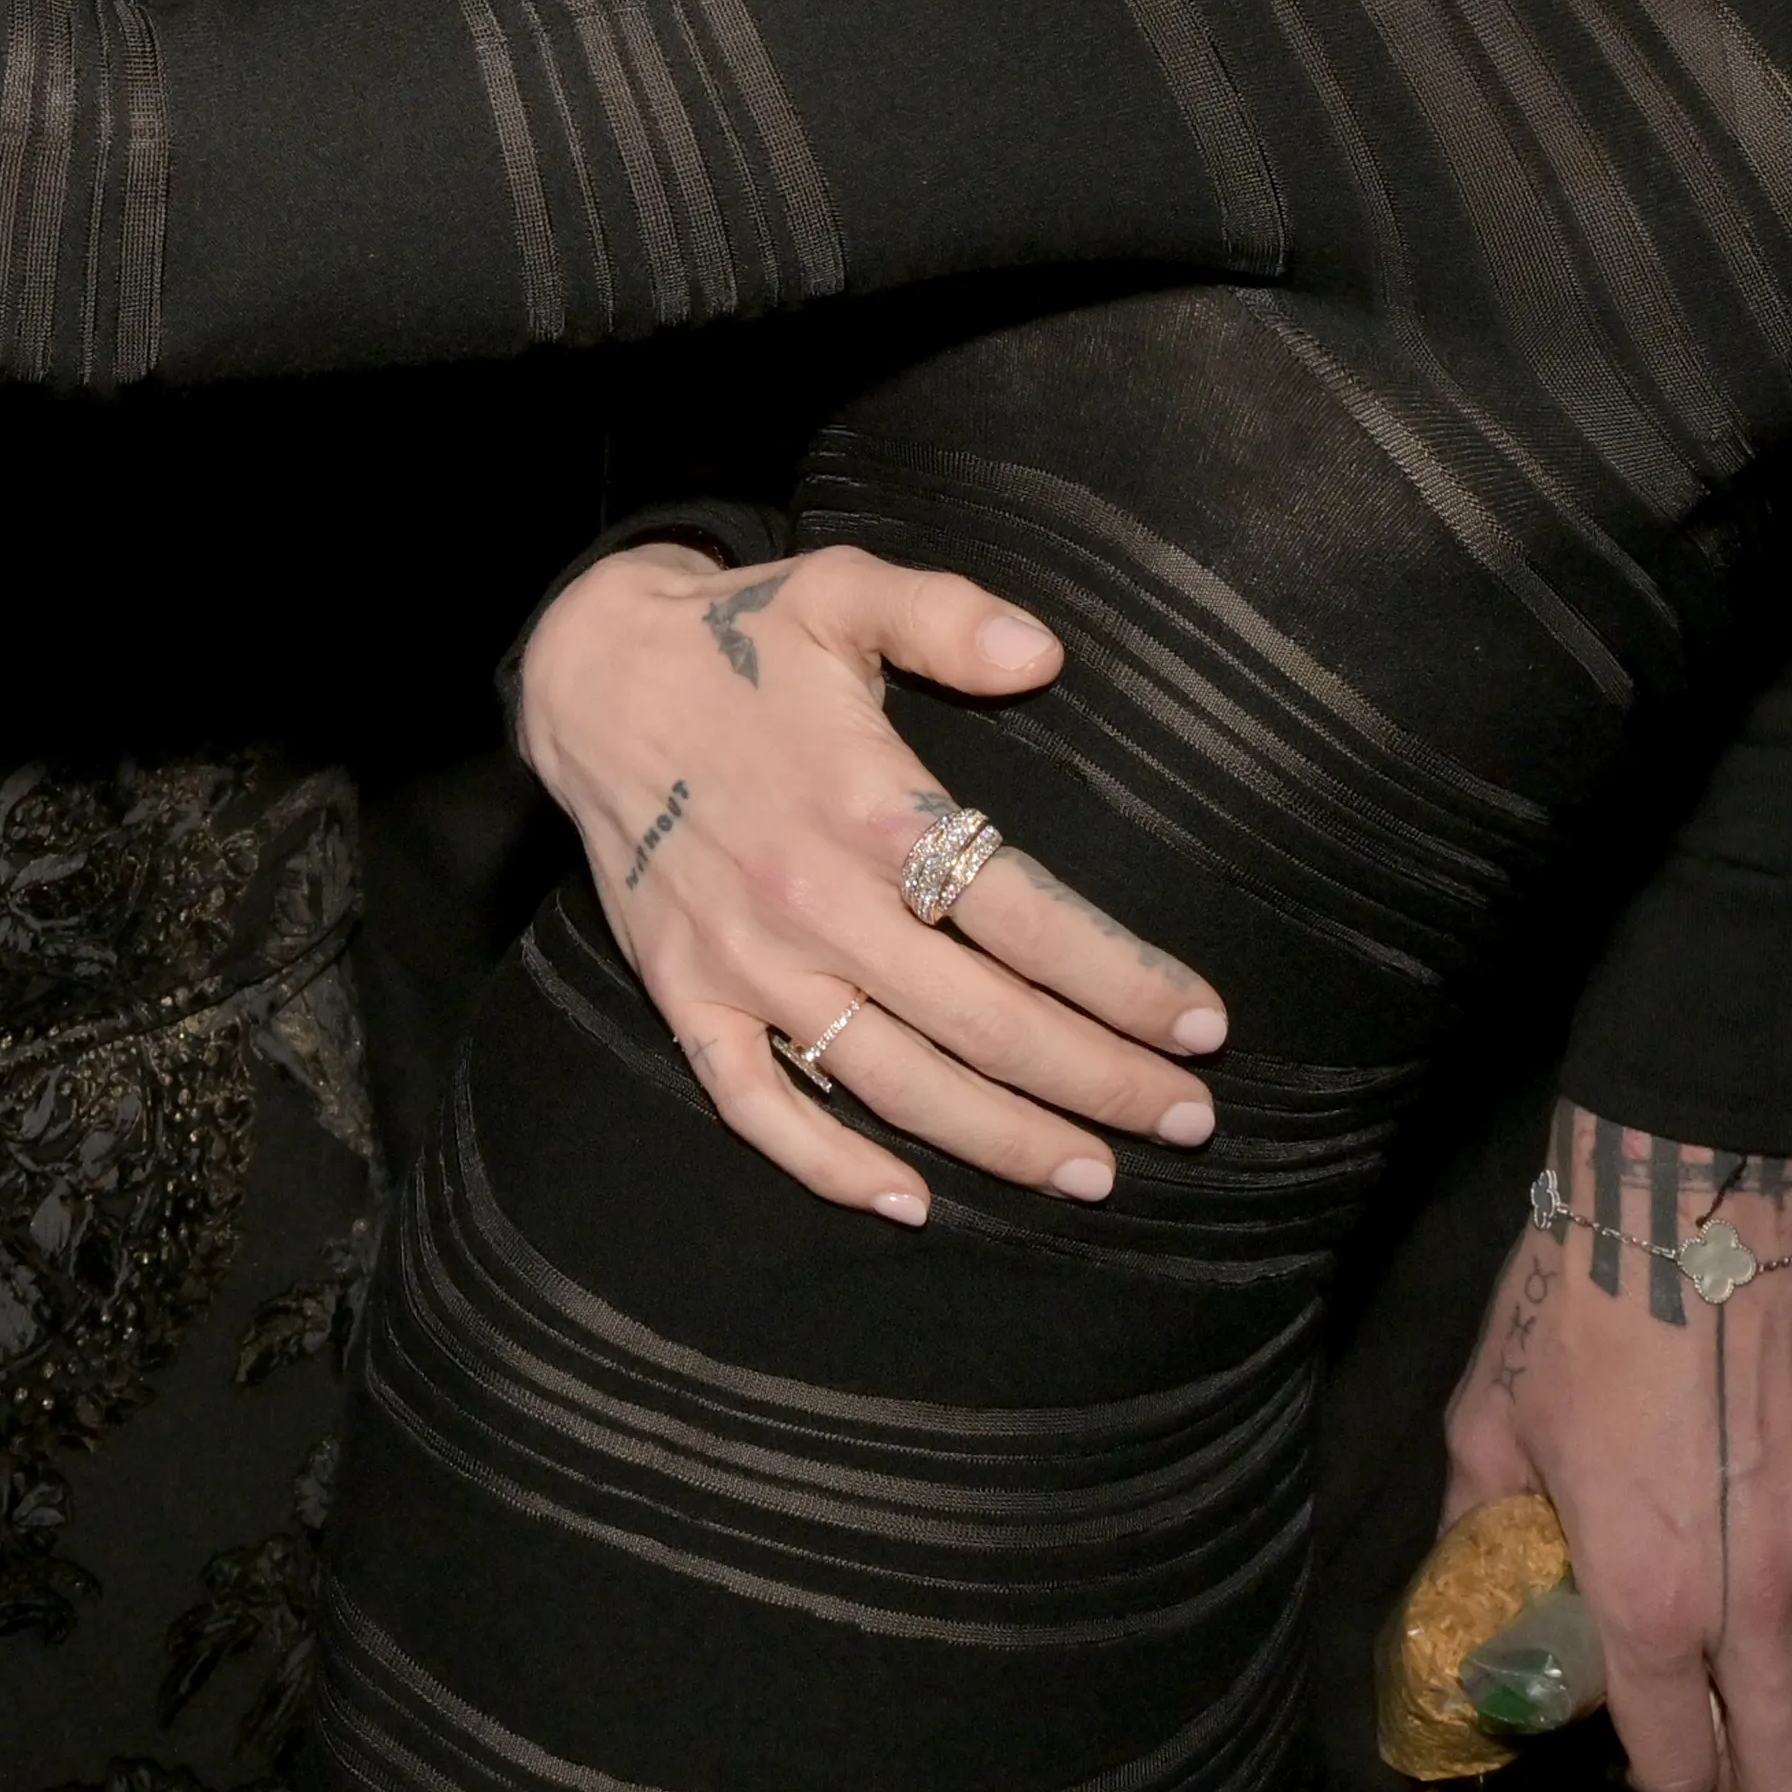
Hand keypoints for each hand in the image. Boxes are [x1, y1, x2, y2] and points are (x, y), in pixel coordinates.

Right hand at [511, 539, 1227, 1218]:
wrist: (586, 676)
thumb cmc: (737, 634)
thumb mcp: (843, 589)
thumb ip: (947, 617)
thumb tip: (1047, 656)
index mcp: (867, 806)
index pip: (1028, 922)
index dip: (1125, 982)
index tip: (1205, 1027)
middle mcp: (812, 900)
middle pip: (983, 1021)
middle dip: (1099, 1081)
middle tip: (1190, 1123)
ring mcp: (744, 960)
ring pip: (892, 1082)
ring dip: (1001, 1140)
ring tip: (1093, 1173)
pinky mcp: (685, 994)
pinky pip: (758, 1105)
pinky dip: (830, 1166)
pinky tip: (910, 1202)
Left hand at [1444, 1101, 1791, 1791]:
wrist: (1683, 1206)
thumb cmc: (1570, 1314)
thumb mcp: (1487, 1423)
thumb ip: (1480, 1532)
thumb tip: (1469, 1594)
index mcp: (1652, 1600)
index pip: (1680, 1771)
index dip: (1652, 1772)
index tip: (1630, 1733)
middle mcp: (1757, 1600)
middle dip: (1745, 1777)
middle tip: (1703, 1722)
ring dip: (1789, 1691)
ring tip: (1738, 1632)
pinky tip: (1765, 1517)